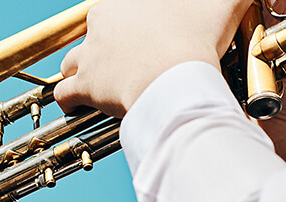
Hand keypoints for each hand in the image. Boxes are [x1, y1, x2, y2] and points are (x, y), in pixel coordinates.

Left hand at [56, 0, 254, 117]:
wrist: (177, 79)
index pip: (114, 12)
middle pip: (92, 35)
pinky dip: (68, 101)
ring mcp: (89, 56)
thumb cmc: (195, 41)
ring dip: (81, 73)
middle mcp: (100, 25)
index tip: (142, 41)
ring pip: (72, 62)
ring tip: (99, 84)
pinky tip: (75, 107)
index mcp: (123, 3)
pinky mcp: (85, 87)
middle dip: (103, 49)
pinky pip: (63, 94)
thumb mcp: (222, 6)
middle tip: (124, 64)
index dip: (126, 27)